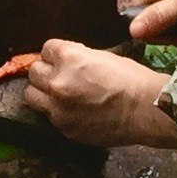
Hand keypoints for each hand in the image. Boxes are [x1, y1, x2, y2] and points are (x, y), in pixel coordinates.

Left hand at [22, 41, 176, 149]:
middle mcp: (57, 82)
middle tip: (57, 76)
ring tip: (56, 95)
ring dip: (42, 92)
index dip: (56, 54)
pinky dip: (56, 112)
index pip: (46, 49)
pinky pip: (49, 116)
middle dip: (45, 72)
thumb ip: (77, 58)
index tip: (62, 59)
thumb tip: (65, 63)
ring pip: (31, 95)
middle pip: (34, 72)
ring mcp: (58, 108)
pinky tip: (72, 111)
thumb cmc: (131, 78)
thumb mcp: (102, 56)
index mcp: (68, 58)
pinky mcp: (64, 128)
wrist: (144, 110)